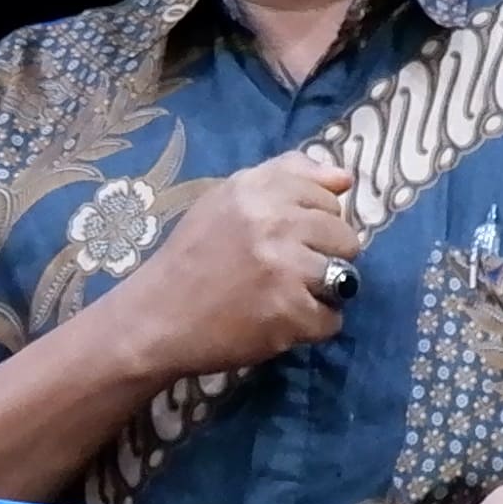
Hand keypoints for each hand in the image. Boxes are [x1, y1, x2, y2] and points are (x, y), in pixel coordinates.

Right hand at [81, 153, 365, 381]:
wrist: (157, 317)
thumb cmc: (192, 256)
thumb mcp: (226, 199)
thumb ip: (285, 177)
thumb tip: (345, 179)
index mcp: (258, 191)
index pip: (327, 198)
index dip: (313, 222)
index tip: (285, 238)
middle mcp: (275, 224)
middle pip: (344, 238)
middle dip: (325, 257)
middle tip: (286, 271)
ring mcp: (286, 270)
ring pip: (344, 279)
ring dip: (320, 293)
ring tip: (284, 296)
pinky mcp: (289, 314)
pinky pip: (331, 320)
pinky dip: (310, 326)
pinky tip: (279, 321)